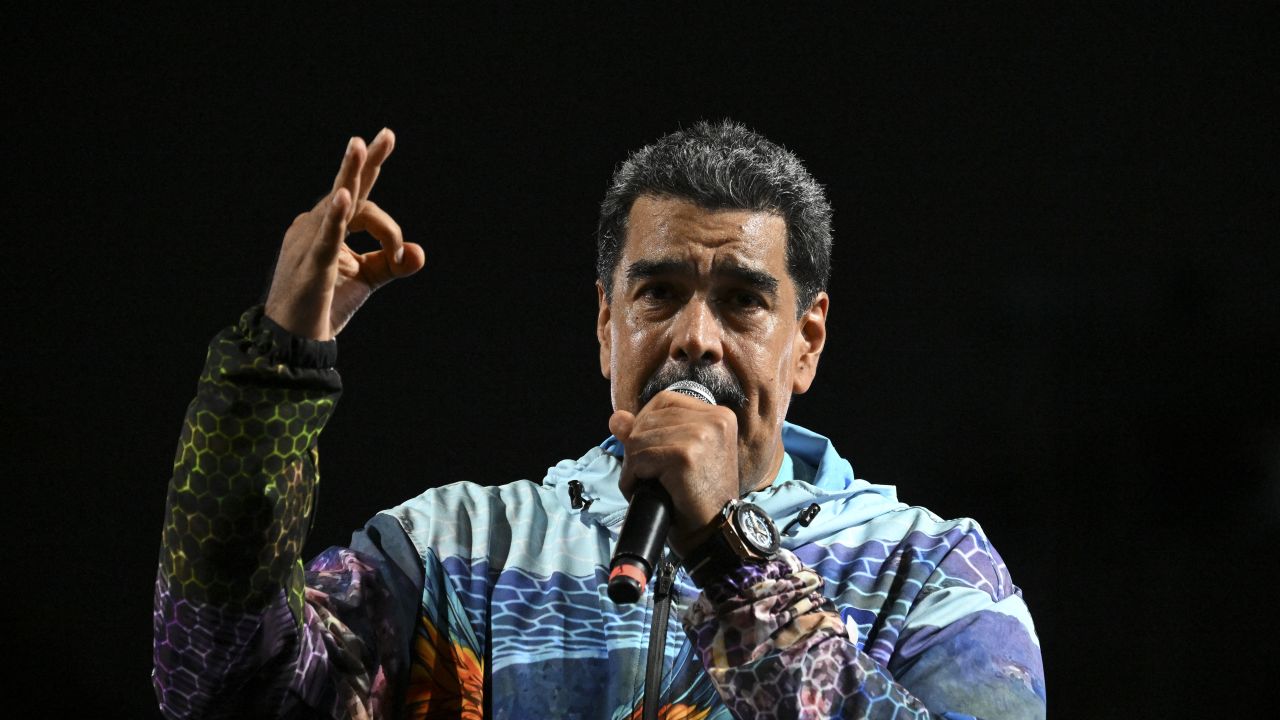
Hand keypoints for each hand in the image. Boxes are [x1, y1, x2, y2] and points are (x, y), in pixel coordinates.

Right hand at [264, 129, 424, 339]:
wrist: (293, 343)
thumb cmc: (324, 307)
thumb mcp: (366, 280)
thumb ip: (392, 263)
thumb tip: (419, 252)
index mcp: (327, 227)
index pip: (364, 208)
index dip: (389, 230)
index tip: (400, 257)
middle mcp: (314, 226)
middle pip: (346, 188)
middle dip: (365, 161)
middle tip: (386, 134)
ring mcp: (309, 243)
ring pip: (337, 205)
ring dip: (350, 175)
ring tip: (359, 145)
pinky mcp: (311, 265)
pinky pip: (326, 236)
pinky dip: (336, 217)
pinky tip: (344, 196)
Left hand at [609, 391, 739, 556]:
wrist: (713, 533)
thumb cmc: (698, 498)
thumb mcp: (678, 456)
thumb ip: (648, 431)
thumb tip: (616, 418)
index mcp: (719, 415)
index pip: (664, 400)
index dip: (646, 425)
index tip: (653, 454)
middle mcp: (715, 419)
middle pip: (647, 419)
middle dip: (637, 449)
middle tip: (650, 477)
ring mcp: (701, 436)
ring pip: (638, 438)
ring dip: (633, 466)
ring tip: (648, 485)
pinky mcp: (684, 456)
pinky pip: (638, 458)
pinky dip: (633, 478)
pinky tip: (645, 491)